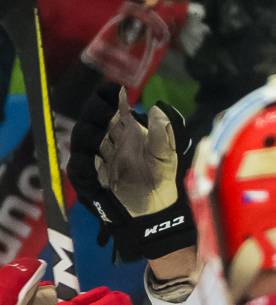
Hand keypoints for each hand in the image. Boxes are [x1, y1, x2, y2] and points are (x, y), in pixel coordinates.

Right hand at [68, 83, 194, 263]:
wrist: (154, 213)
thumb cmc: (161, 181)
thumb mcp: (166, 157)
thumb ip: (163, 134)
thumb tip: (157, 107)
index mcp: (127, 131)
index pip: (111, 106)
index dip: (108, 96)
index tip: (114, 90)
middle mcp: (109, 140)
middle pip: (92, 119)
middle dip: (95, 112)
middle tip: (105, 110)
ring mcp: (96, 158)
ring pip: (81, 139)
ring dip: (88, 135)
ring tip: (100, 137)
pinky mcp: (89, 178)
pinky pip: (79, 167)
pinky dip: (84, 163)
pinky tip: (94, 161)